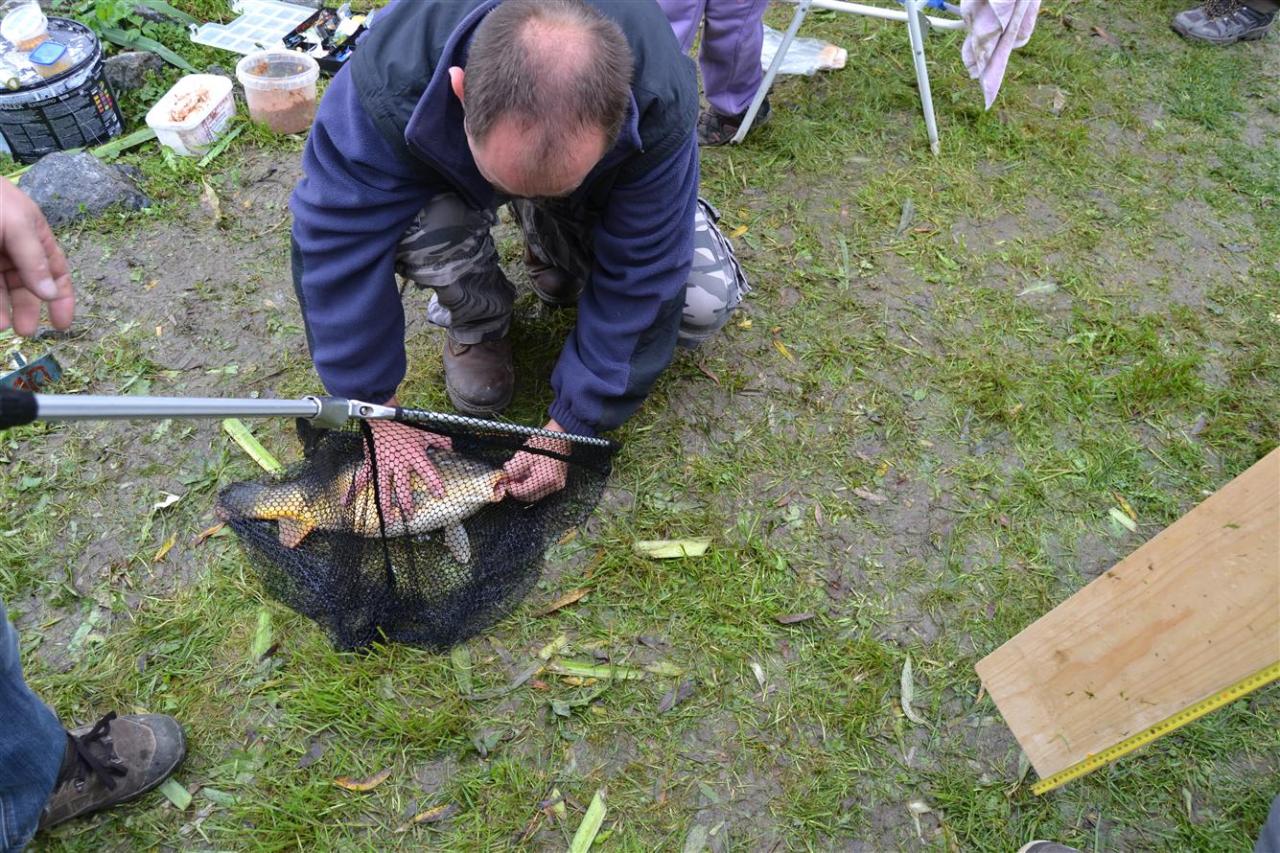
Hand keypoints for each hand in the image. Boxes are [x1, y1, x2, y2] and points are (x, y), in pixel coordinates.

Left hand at [0, 178, 72, 336]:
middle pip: (25, 286)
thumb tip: (51, 293)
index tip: (62, 325)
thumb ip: (34, 259)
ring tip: (0, 326)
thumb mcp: (16, 224)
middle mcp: (12, 249)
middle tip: (25, 332)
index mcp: (33, 236)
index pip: (55, 271)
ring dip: (1, 308)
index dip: (62, 298)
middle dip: (27, 309)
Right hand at [348, 416, 452, 515]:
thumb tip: (451, 447)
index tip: (440, 495)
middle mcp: (398, 463)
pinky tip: (346, 503)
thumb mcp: (425, 432)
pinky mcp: (371, 464)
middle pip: (402, 486)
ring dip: (385, 504)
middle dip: (406, 502)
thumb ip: (439, 441)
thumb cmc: (404, 426)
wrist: (382, 417)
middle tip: (410, 515)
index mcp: (414, 456)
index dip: (434, 483)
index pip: (427, 471)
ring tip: (388, 518)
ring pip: (384, 488)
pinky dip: (353, 491)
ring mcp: (383, 465)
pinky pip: (362, 479)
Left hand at [502, 419, 570, 501]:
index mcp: (546, 479)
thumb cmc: (543, 442)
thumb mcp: (525, 454)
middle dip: (517, 490)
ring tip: (517, 476)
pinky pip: (541, 489)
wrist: (561, 434)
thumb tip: (506, 478)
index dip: (511, 488)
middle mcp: (554, 486)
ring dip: (524, 488)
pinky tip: (526, 475)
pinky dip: (532, 485)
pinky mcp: (558, 482)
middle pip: (530, 497)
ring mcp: (558, 485)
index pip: (523, 492)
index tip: (504, 481)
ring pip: (536, 494)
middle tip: (508, 480)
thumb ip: (514, 469)